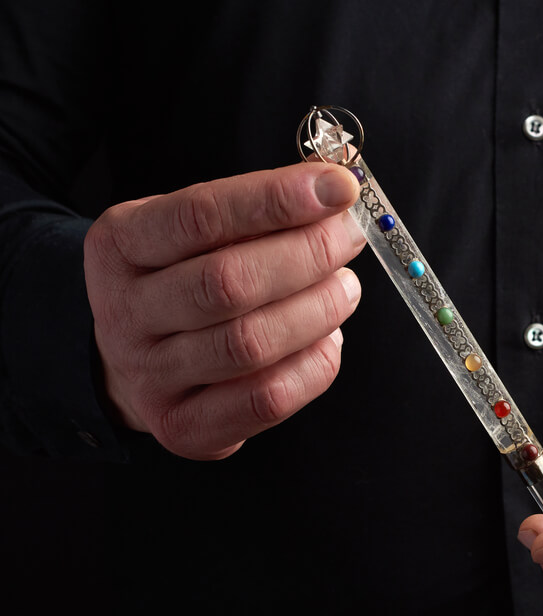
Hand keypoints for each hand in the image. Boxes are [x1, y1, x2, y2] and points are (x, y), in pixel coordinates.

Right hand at [83, 163, 363, 459]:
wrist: (131, 360)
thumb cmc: (182, 280)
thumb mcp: (194, 234)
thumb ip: (254, 213)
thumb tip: (334, 195)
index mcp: (121, 245)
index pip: (200, 216)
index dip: (276, 200)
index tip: (337, 188)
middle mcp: (125, 312)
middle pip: (227, 283)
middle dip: (307, 256)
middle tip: (349, 240)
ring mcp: (149, 376)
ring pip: (249, 344)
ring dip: (317, 311)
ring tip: (345, 289)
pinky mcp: (183, 427)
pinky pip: (265, 400)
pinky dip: (313, 366)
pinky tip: (329, 340)